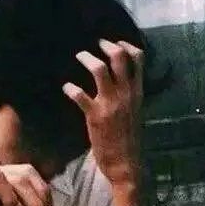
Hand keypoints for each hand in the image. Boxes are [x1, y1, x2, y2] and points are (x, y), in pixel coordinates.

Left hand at [63, 40, 143, 185]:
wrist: (125, 164)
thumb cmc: (128, 139)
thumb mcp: (135, 112)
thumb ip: (129, 95)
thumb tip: (120, 82)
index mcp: (137, 92)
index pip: (139, 59)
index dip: (126, 45)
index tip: (115, 42)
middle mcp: (126, 94)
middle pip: (119, 57)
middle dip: (106, 45)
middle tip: (96, 43)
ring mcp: (111, 103)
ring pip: (99, 69)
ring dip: (87, 58)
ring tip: (79, 56)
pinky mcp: (95, 116)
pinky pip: (79, 95)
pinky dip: (70, 88)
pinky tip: (66, 87)